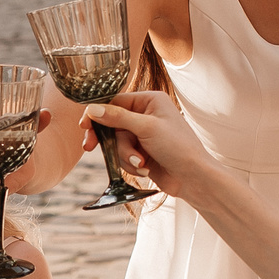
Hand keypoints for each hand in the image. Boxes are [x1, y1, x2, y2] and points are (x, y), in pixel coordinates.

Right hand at [76, 93, 219, 199]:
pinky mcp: (143, 152)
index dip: (98, 113)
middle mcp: (147, 115)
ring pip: (117, 143)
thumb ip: (117, 117)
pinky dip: (132, 164)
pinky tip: (146, 168)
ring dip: (126, 156)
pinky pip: (124, 156)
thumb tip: (92, 109)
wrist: (193, 178)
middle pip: (113, 124)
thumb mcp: (146, 128)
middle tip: (90, 147)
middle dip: (112, 141)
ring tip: (142, 163)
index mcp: (151, 100)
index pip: (115, 101)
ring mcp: (144, 135)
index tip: (84, 125)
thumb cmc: (178, 147)